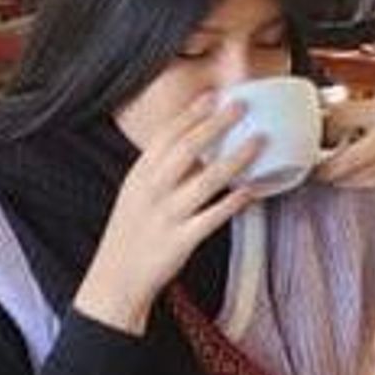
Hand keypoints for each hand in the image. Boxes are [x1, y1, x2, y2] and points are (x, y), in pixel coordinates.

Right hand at [74, 92, 261, 335]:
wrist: (115, 279)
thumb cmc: (131, 233)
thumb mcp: (136, 194)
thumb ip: (161, 171)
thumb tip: (196, 147)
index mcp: (140, 175)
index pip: (166, 136)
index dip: (190, 113)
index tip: (212, 95)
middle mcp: (152, 191)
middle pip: (186, 149)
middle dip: (216, 124)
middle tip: (242, 106)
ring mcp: (167, 216)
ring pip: (206, 180)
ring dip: (235, 158)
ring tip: (259, 142)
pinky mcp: (182, 241)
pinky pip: (213, 217)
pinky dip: (234, 202)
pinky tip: (252, 190)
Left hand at [315, 95, 374, 205]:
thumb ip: (355, 110)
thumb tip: (318, 117)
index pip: (340, 119)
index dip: (321, 133)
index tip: (309, 142)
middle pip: (345, 159)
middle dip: (325, 167)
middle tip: (315, 168)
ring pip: (353, 175)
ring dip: (339, 176)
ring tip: (331, 170)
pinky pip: (366, 183)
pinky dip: (355, 180)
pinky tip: (354, 174)